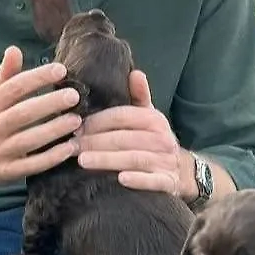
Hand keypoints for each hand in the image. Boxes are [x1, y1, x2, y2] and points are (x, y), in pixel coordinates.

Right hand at [0, 46, 81, 189]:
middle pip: (21, 114)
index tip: (61, 70)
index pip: (13, 88)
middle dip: (49, 104)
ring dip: (53, 130)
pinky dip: (51, 158)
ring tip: (77, 121)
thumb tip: (14, 49)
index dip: (37, 78)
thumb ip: (5, 75)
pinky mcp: (8, 172)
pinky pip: (31, 165)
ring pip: (28, 141)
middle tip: (74, 96)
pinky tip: (71, 148)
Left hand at [75, 70, 194, 198]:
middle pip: (124, 138)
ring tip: (83, 161)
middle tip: (72, 146)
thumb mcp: (149, 117)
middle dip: (95, 141)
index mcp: (154, 120)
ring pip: (134, 159)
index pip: (122, 116)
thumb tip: (135, 72)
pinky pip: (152, 181)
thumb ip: (139, 96)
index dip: (98, 121)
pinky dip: (138, 180)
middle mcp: (162, 139)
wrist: (183, 171)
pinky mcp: (167, 182)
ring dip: (108, 160)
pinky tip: (120, 180)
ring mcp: (165, 161)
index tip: (76, 127)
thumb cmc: (155, 140)